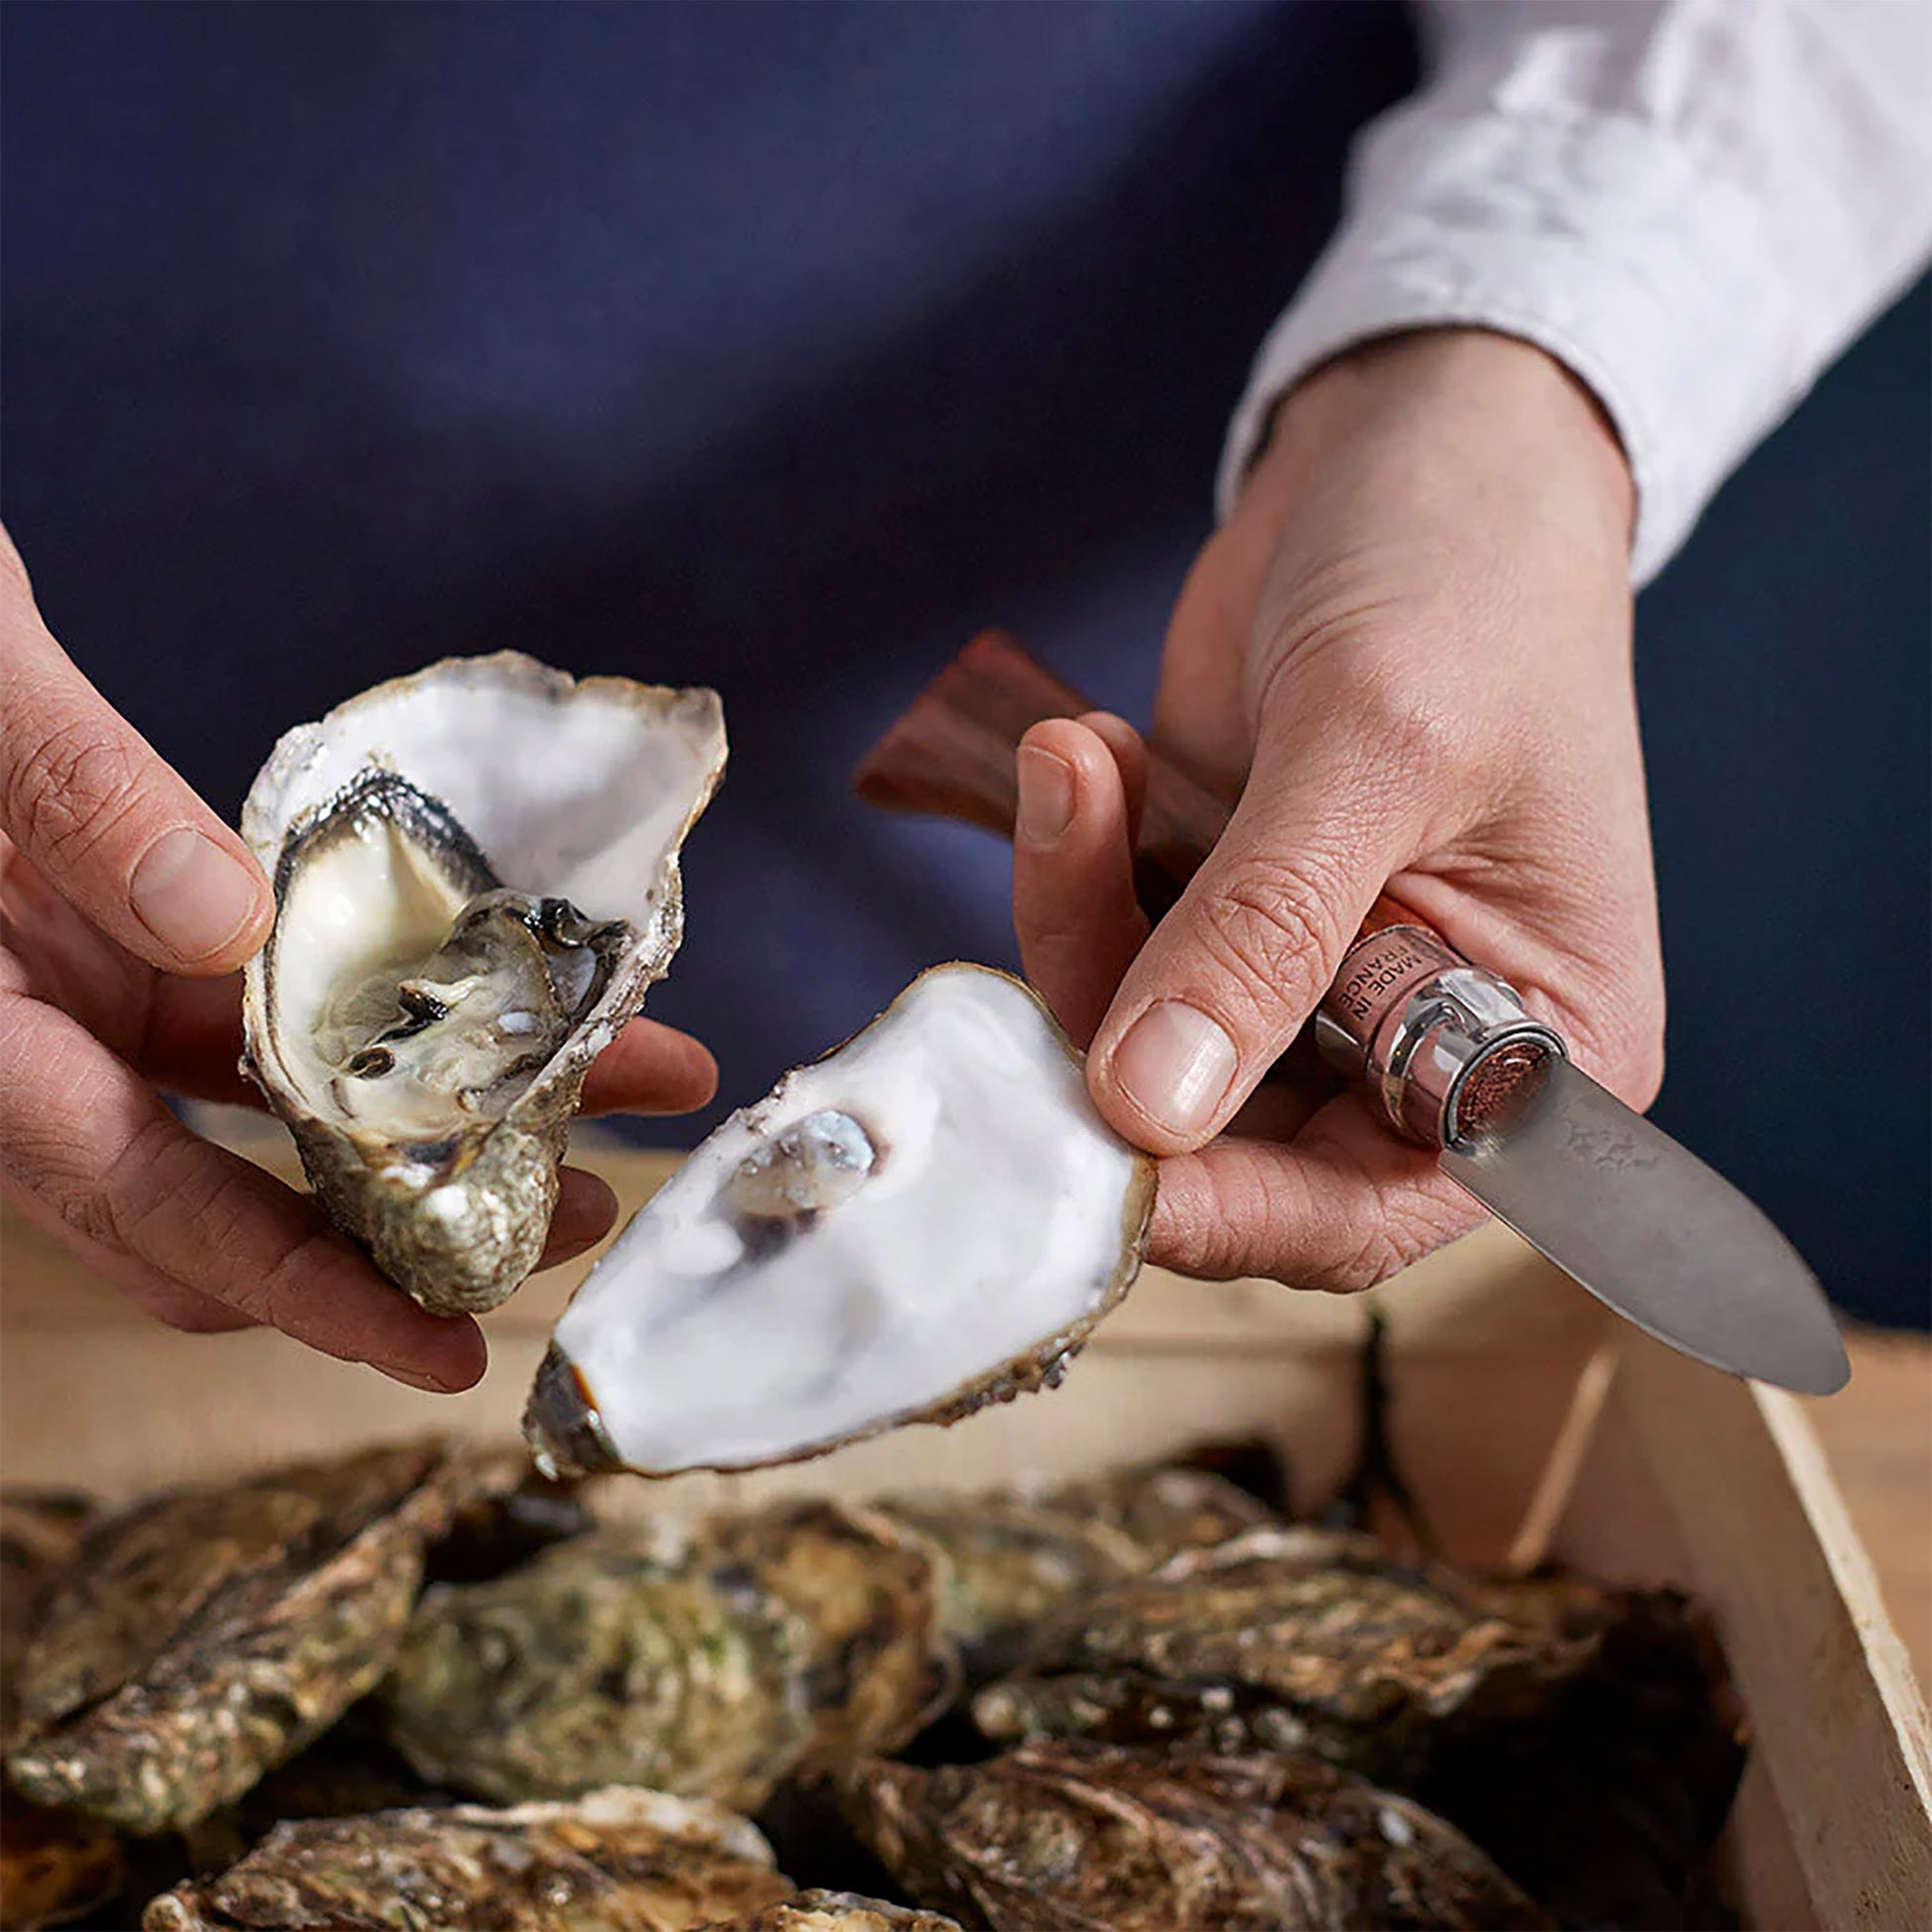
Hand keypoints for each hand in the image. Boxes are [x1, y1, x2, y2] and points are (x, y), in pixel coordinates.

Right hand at [0, 527, 716, 1386]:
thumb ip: (78, 800)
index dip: (313, 1293)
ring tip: (598, 1085)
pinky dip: (368, 1025)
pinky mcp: (117, 956)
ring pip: (271, 1110)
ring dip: (430, 1113)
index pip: (157, 1209)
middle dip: (415, 1224)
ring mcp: (80, 1007)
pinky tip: (481, 999)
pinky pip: (256, 1023)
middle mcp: (34, 1052)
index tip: (443, 1350)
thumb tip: (222, 914)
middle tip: (577, 1208)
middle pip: (240, 1198)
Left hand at [1012, 330, 1657, 1287]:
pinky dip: (1075, 867)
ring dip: (1078, 917)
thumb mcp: (1378, 752)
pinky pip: (1106, 950)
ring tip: (1082, 765)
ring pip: (1136, 1047)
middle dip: (1116, 1029)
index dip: (1231, 1209)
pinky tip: (1089, 753)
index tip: (1102, 1144)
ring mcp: (1302, 984)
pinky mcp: (1214, 916)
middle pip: (1224, 1144)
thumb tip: (1149, 1106)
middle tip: (1067, 885)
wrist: (1418, 455)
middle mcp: (1415, 1049)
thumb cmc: (1473, 585)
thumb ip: (1263, 933)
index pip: (1367, 1210)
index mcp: (1534, 1052)